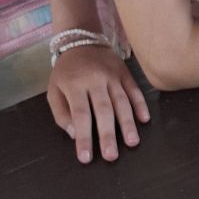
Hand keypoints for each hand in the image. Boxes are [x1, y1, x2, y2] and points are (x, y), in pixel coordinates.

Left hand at [47, 46, 151, 162]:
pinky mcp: (124, 72)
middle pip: (103, 110)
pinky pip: (134, 89)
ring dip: (127, 123)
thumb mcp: (53, 91)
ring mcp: (112, 75)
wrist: (81, 41)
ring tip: (132, 142)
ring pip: (121, 101)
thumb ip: (61, 114)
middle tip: (111, 156)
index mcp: (74, 85)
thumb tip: (75, 134)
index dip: (84, 137)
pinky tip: (144, 119)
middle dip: (107, 134)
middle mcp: (95, 79)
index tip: (85, 157)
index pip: (80, 114)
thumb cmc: (66, 72)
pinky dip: (140, 104)